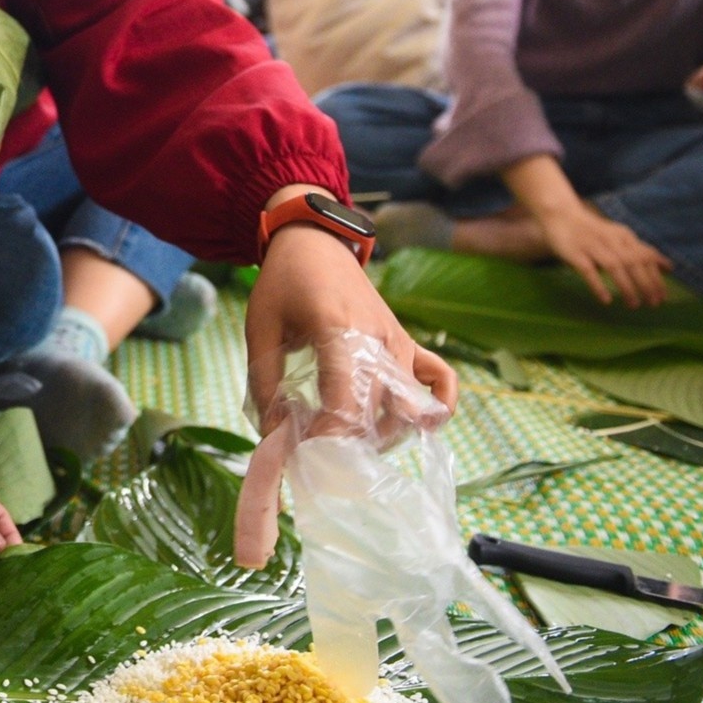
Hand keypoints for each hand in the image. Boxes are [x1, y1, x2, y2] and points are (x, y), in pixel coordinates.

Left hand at [235, 219, 455, 568]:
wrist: (315, 241)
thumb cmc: (283, 284)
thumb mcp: (260, 329)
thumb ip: (265, 385)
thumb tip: (273, 439)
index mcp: (338, 330)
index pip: (346, 398)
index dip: (330, 436)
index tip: (308, 455)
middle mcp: (379, 339)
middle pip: (381, 410)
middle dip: (353, 444)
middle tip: (323, 460)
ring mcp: (400, 342)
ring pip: (410, 405)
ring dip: (384, 434)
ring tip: (349, 445)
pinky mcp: (409, 344)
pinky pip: (441, 380)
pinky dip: (436, 408)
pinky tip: (416, 429)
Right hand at [535, 202, 670, 307]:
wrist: (560, 215)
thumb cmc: (593, 231)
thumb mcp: (621, 237)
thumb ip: (642, 251)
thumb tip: (669, 267)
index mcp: (624, 236)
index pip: (646, 257)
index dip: (656, 277)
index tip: (663, 297)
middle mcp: (611, 239)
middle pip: (633, 262)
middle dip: (646, 284)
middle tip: (653, 304)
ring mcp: (592, 246)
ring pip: (614, 266)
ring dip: (626, 286)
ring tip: (634, 305)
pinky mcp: (575, 253)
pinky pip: (588, 271)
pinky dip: (598, 285)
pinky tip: (606, 299)